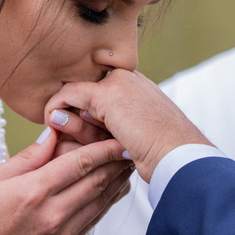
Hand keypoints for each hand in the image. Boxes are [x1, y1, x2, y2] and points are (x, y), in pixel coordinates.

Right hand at [0, 128, 131, 234]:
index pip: (80, 163)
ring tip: (129, 163)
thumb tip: (53, 133)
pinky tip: (112, 190)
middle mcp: (53, 213)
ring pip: (101, 202)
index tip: (120, 135)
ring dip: (118, 181)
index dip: (105, 148)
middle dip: (117, 161)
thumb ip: (26, 157)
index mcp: (33, 191)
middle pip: (97, 180)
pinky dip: (107, 202)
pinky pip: (93, 220)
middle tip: (131, 143)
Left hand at [46, 70, 211, 182]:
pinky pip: (67, 95)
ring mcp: (118, 82)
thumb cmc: (161, 156)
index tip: (79, 133)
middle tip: (75, 139)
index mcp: (137, 86)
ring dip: (70, 120)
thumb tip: (69, 120)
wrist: (180, 156)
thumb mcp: (132, 138)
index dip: (85, 113)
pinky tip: (54, 125)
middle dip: (75, 117)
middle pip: (86, 92)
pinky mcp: (106, 94)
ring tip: (73, 140)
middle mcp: (128, 78)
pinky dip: (55, 109)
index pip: (100, 92)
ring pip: (75, 94)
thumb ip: (108, 127)